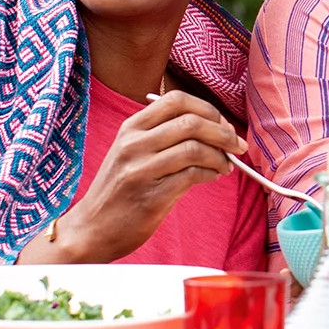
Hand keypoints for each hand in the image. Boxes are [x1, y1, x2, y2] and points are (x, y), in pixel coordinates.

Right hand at [22, 90, 246, 262]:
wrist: (91, 228)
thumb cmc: (120, 189)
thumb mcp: (132, 151)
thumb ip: (165, 134)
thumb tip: (217, 126)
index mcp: (131, 128)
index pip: (176, 99)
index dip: (207, 108)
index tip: (222, 123)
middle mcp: (133, 144)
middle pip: (191, 122)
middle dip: (223, 132)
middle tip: (236, 145)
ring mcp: (141, 170)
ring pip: (195, 148)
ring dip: (220, 156)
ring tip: (225, 166)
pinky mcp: (151, 196)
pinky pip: (192, 176)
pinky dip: (211, 173)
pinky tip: (213, 177)